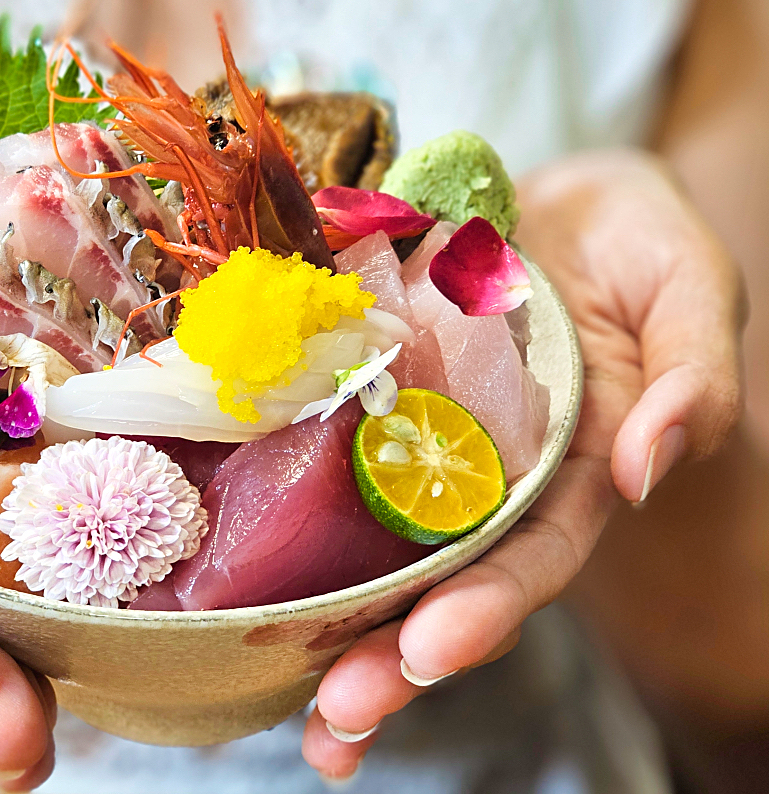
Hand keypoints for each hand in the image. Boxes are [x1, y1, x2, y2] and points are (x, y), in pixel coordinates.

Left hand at [302, 148, 745, 779]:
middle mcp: (485, 475)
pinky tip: (220, 557)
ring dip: (317, 616)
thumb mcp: (686, 290)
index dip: (487, 608)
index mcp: (573, 469)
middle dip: (388, 653)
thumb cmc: (635, 241)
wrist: (548, 192)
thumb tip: (652, 464)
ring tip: (259, 676)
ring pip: (366, 541)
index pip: (533, 557)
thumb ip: (690, 377)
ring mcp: (413, 440)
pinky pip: (312, 456)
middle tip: (334, 718)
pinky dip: (271, 507)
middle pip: (437, 578)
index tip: (431, 653)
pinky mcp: (357, 398)